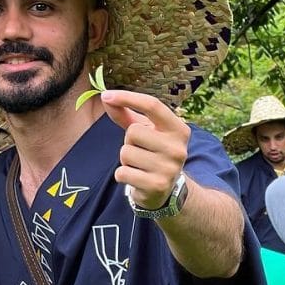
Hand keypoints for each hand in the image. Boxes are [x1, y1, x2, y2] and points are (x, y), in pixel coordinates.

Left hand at [101, 89, 189, 209]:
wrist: (164, 190)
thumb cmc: (151, 153)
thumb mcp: (144, 131)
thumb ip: (125, 114)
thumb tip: (105, 96)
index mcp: (178, 129)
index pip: (153, 106)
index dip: (128, 98)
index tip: (106, 95)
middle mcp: (178, 148)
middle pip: (133, 132)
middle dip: (128, 141)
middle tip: (140, 151)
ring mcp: (169, 168)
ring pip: (126, 153)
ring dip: (125, 160)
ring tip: (139, 165)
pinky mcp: (156, 185)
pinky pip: (122, 172)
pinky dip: (122, 175)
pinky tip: (136, 178)